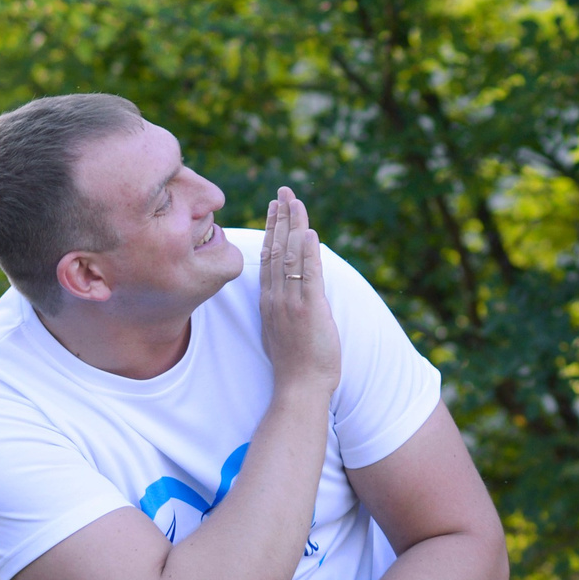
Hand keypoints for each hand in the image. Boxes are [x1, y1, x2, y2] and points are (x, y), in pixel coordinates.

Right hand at [259, 189, 342, 398]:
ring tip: (296, 201)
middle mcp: (276, 298)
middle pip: (276, 249)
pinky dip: (309, 253)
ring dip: (294, 226)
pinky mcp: (309, 310)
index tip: (274, 207)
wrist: (299, 387)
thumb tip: (287, 297)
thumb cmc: (294, 365)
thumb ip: (283, 310)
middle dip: (280, 218)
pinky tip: (309, 233)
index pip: (268, 256)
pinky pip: (308, 276)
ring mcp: (291, 303)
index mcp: (269, 301)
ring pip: (290, 257)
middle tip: (284, 192)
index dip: (271, 229)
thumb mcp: (281, 331)